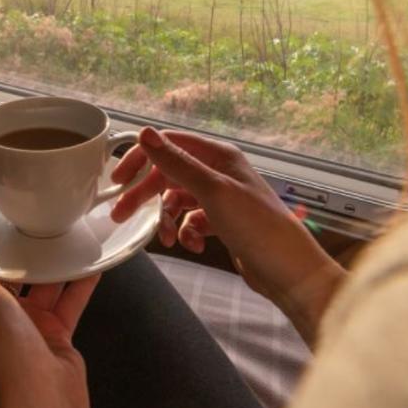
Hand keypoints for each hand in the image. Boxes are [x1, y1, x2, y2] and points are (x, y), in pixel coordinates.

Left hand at [0, 226, 97, 407]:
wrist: (35, 403)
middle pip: (9, 276)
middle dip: (20, 248)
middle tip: (38, 210)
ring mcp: (29, 329)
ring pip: (43, 284)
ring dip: (55, 259)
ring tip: (69, 224)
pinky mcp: (59, 337)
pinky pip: (70, 300)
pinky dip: (83, 279)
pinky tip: (95, 255)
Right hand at [111, 128, 344, 344]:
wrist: (290, 272)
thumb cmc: (260, 228)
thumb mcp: (213, 192)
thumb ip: (176, 163)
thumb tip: (145, 134)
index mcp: (218, 155)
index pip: (169, 144)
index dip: (140, 159)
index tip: (117, 180)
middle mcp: (219, 172)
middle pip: (169, 174)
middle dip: (146, 195)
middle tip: (121, 215)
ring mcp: (221, 197)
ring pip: (178, 200)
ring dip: (167, 219)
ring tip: (167, 240)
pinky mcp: (223, 222)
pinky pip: (191, 221)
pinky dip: (187, 233)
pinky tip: (195, 245)